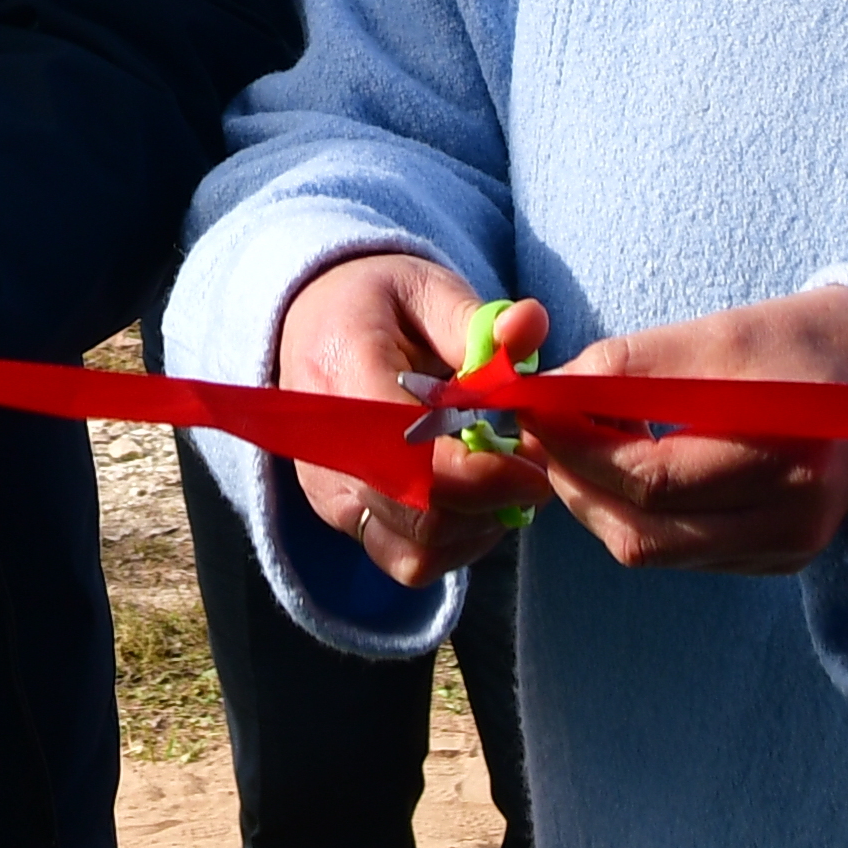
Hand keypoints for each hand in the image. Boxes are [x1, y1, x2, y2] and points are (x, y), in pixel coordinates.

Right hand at [274, 257, 551, 587]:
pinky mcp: (343, 517)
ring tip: (508, 480)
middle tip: (535, 470)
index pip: (410, 459)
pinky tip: (477, 501)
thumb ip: (477, 319)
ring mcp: (331, 492)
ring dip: (479, 528)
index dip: (481, 477)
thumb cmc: (375, 304)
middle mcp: (327, 451)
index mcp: (345, 379)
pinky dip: (454, 545)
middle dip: (492, 504)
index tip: (534, 465)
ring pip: (416, 551)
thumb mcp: (425, 290)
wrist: (311, 324)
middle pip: (418, 517)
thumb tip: (530, 325)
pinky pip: (405, 558)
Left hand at [529, 283, 847, 576]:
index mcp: (785, 459)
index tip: (533, 410)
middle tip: (543, 434)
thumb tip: (550, 394)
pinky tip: (628, 473)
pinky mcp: (777, 559)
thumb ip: (631, 368)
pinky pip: (682, 553)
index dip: (578, 448)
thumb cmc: (797, 342)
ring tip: (580, 447)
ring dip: (599, 503)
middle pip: (643, 534)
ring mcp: (785, 549)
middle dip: (576, 483)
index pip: (650, 479)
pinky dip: (638, 516)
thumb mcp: (719, 333)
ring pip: (653, 550)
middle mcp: (789, 522)